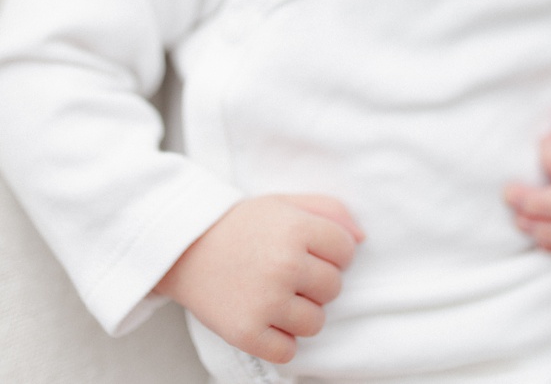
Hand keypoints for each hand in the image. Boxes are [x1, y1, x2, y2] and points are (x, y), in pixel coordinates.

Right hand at [154, 193, 363, 363]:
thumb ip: (331, 212)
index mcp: (298, 229)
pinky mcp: (245, 332)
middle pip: (334, 288)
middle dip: (317, 282)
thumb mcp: (287, 203)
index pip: (346, 250)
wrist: (183, 248)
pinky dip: (281, 342)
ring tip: (278, 297)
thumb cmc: (243, 226)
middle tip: (289, 274)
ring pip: (315, 322)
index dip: (333, 253)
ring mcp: (265, 301)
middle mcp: (285, 265)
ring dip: (302, 314)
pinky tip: (267, 322)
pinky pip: (288, 351)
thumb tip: (362, 241)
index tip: (310, 252)